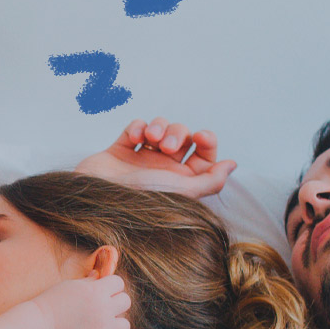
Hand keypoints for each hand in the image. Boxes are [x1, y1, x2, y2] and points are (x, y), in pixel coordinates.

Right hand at [31, 275, 130, 328]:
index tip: (101, 292)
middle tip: (102, 309)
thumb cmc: (51, 303)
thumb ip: (88, 282)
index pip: (119, 283)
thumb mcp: (69, 286)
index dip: (111, 286)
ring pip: (125, 325)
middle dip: (116, 303)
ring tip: (103, 326)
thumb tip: (98, 276)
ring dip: (116, 325)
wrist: (39, 326)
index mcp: (96, 291)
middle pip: (126, 301)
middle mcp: (103, 309)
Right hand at [75, 116, 237, 197]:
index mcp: (182, 182)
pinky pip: (135, 128)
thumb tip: (232, 165)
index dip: (207, 141)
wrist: (97, 201)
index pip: (204, 155)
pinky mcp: (119, 152)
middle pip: (182, 137)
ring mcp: (140, 160)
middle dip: (177, 133)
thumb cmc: (141, 199)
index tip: (201, 137)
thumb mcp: (184, 192)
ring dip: (158, 127)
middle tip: (166, 147)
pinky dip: (138, 127)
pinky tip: (135, 138)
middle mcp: (163, 170)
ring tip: (150, 139)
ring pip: (160, 129)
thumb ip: (212, 180)